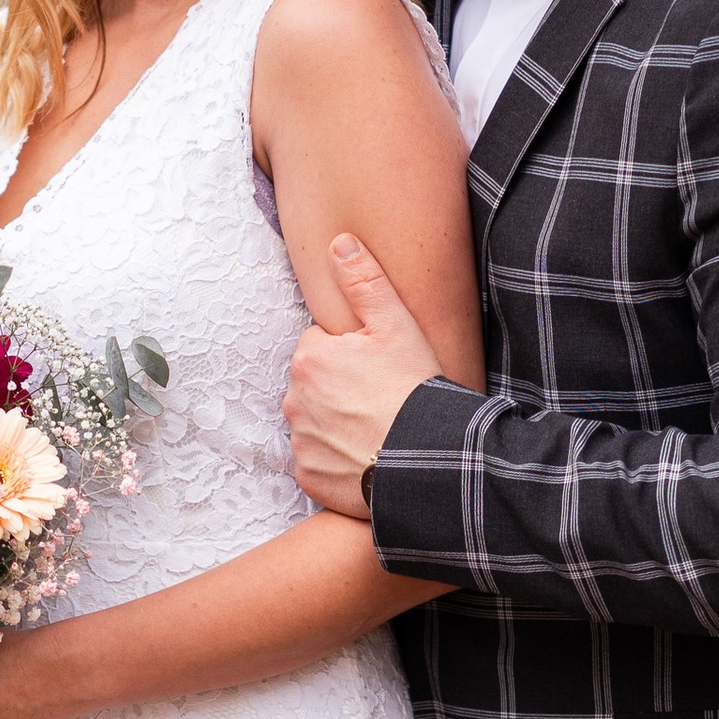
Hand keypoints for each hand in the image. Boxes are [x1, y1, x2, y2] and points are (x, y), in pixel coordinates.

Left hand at [285, 234, 444, 518]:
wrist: (424, 459)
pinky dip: (335, 460)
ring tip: (376, 429)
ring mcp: (299, 441)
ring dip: (337, 424)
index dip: (352, 356)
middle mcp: (293, 400)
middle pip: (314, 385)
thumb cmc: (414, 388)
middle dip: (339, 390)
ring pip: (314, 423)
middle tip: (380, 400)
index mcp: (309, 358)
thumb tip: (339, 242)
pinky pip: (317, 461)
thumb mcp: (397, 325)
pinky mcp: (307, 476)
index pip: (321, 348)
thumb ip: (364, 281)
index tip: (379, 370)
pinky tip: (366, 456)